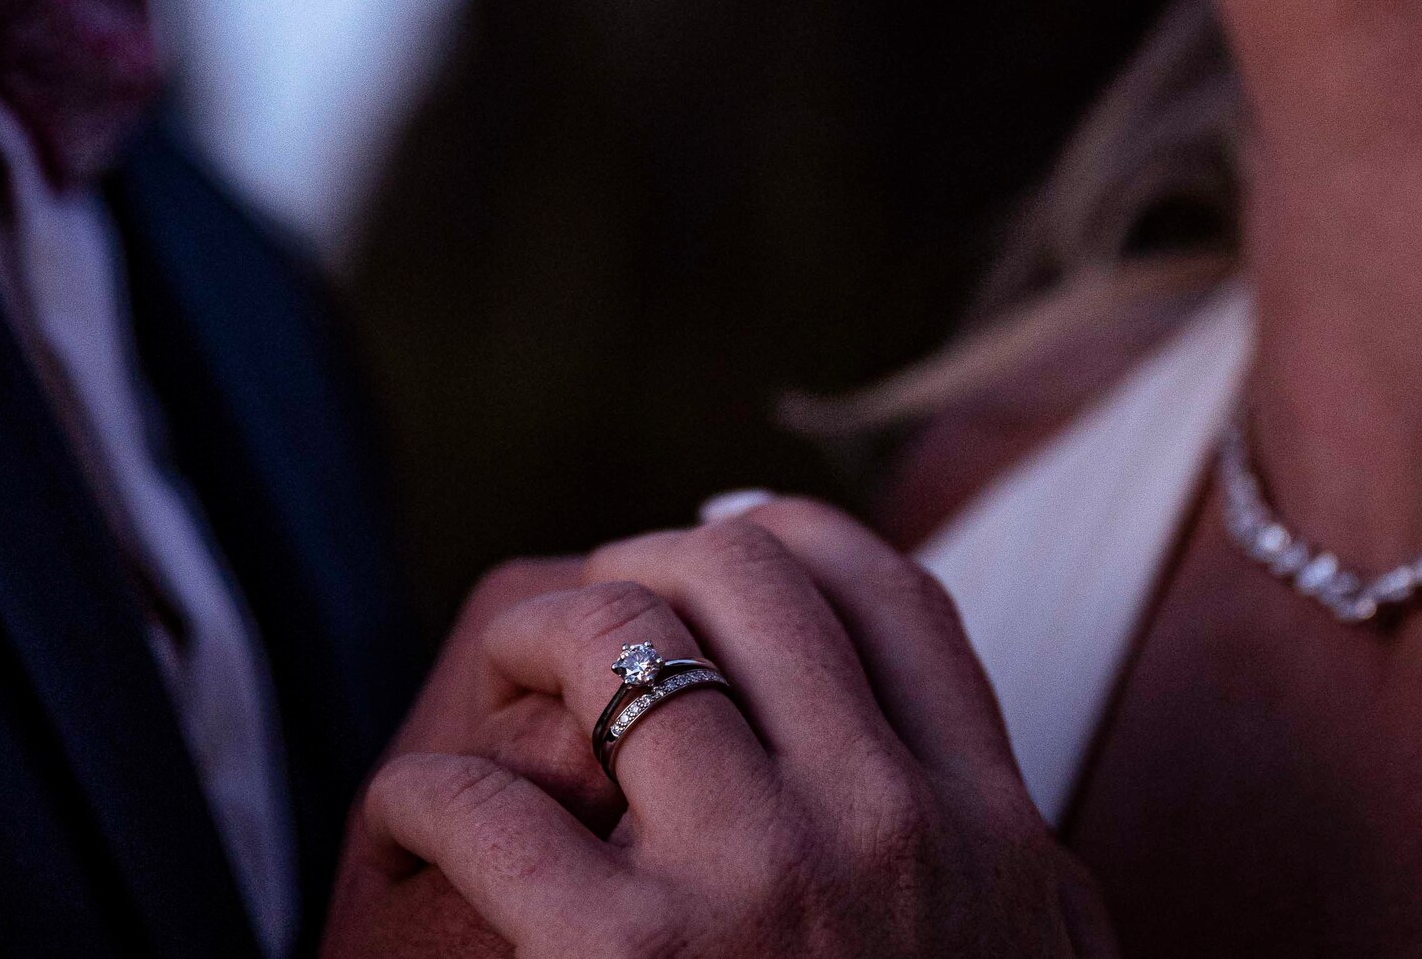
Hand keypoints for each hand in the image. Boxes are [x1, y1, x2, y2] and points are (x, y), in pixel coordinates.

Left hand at [358, 499, 1117, 958]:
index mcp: (989, 831)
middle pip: (749, 584)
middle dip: (654, 561)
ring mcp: (763, 890)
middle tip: (598, 605)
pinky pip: (487, 805)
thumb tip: (947, 761)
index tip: (723, 530)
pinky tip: (415, 818)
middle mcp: (889, 829)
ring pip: (619, 645)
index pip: (892, 598)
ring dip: (537, 638)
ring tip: (503, 675)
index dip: (792, 536)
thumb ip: (1006, 867)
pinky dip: (426, 795)